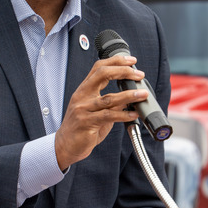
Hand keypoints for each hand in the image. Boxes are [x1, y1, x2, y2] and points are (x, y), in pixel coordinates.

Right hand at [55, 54, 148, 169]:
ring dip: (129, 95)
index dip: (116, 61)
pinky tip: (133, 114)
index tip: (131, 61)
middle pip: (102, 74)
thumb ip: (111, 104)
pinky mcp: (86, 122)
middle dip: (123, 71)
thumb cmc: (80, 129)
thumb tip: (129, 98)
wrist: (64, 146)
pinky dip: (123, 114)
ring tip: (142, 94)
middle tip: (139, 75)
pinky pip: (109, 116)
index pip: (99, 68)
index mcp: (84, 90)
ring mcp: (83, 109)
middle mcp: (82, 96)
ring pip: (109, 98)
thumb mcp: (96, 112)